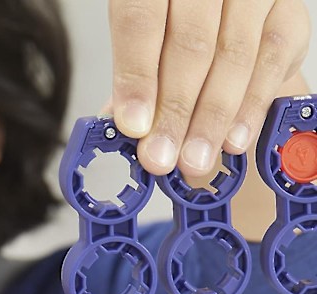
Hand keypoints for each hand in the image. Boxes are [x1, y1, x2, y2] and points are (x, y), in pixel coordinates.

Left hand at [106, 0, 310, 177]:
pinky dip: (250, 107)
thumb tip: (125, 126)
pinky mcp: (288, 8)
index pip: (140, 21)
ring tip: (193, 159)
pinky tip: (231, 139)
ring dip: (211, 118)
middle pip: (190, 45)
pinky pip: (272, 59)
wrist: (225, 8)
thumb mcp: (144, 36)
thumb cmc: (174, 24)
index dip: (136, 78)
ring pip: (233, 56)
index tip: (133, 127)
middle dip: (174, 112)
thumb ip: (135, 73)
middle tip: (161, 157)